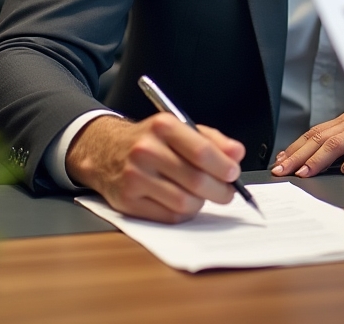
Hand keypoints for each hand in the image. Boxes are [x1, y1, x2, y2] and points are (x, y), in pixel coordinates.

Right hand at [65, 113, 243, 222]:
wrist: (106, 150)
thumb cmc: (150, 140)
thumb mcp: (179, 128)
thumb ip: (212, 140)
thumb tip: (237, 154)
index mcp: (163, 126)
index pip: (201, 151)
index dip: (223, 166)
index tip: (234, 173)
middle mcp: (147, 151)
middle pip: (196, 180)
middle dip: (220, 190)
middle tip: (227, 191)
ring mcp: (135, 178)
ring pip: (184, 202)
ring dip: (202, 202)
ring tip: (203, 195)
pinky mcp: (128, 203)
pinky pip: (169, 217)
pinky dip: (184, 213)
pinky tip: (184, 202)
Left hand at [271, 108, 343, 177]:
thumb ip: (340, 149)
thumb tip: (311, 162)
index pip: (313, 134)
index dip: (295, 147)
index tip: (279, 160)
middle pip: (318, 138)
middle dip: (297, 155)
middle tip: (282, 170)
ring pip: (336, 143)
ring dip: (317, 159)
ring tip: (304, 172)